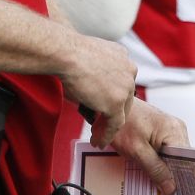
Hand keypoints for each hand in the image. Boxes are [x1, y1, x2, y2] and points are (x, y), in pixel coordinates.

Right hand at [59, 33, 138, 147]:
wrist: (65, 53)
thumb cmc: (69, 53)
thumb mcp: (88, 61)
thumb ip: (96, 76)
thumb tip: (86, 95)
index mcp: (123, 56)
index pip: (120, 81)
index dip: (110, 94)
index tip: (102, 104)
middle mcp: (129, 70)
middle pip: (124, 97)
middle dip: (111, 111)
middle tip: (100, 123)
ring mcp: (125, 87)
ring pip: (120, 112)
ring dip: (109, 125)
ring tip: (98, 137)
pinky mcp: (116, 103)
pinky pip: (114, 124)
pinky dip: (106, 134)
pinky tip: (98, 141)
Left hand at [109, 99, 188, 194]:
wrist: (111, 107)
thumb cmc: (122, 124)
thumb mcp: (137, 150)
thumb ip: (155, 169)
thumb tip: (171, 188)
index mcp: (175, 131)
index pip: (187, 161)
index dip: (181, 179)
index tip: (177, 194)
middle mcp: (177, 129)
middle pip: (181, 160)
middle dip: (172, 176)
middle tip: (165, 194)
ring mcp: (171, 130)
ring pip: (173, 158)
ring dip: (164, 169)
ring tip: (158, 184)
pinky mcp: (162, 132)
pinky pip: (166, 151)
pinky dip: (159, 161)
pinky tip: (153, 171)